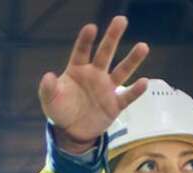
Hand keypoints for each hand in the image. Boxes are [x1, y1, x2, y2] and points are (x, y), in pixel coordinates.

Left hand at [40, 15, 149, 153]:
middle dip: (112, 37)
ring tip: (143, 46)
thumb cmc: (60, 110)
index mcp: (77, 70)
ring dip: (132, 60)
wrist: (72, 132)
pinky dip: (135, 90)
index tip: (91, 27)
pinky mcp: (115, 104)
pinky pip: (127, 96)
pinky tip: (144, 82)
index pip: (81, 51)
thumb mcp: (50, 101)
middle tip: (121, 20)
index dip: (86, 40)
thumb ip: (48, 89)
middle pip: (105, 53)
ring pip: (122, 71)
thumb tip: (48, 76)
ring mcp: (107, 89)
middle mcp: (95, 75)